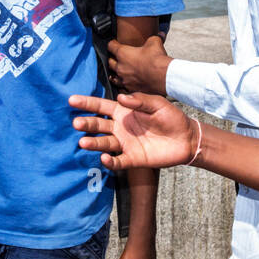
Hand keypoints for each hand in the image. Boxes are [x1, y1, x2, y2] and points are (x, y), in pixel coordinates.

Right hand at [69, 92, 197, 169]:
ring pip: (104, 143)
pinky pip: (118, 161)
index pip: (101, 106)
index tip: (72, 100)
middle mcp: (120, 128)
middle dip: (87, 123)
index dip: (87, 103)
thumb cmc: (171, 118)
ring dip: (93, 143)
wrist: (186, 139)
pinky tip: (104, 159)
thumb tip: (122, 97)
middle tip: (76, 123)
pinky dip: (110, 162)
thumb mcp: (157, 104)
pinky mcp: (132, 159)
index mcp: (123, 112)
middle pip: (98, 125)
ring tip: (83, 142)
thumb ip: (140, 100)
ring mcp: (125, 144)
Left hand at [108, 37, 170, 95]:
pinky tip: (125, 83)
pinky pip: (121, 87)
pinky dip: (122, 85)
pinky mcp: (130, 88)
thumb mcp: (154, 42)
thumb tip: (160, 34)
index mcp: (123, 53)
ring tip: (118, 71)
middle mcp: (120, 67)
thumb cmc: (156, 59)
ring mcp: (124, 79)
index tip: (114, 43)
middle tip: (117, 57)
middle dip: (112, 59)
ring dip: (115, 73)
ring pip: (113, 76)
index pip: (110, 46)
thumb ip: (154, 37)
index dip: (112, 43)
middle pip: (110, 62)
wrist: (163, 76)